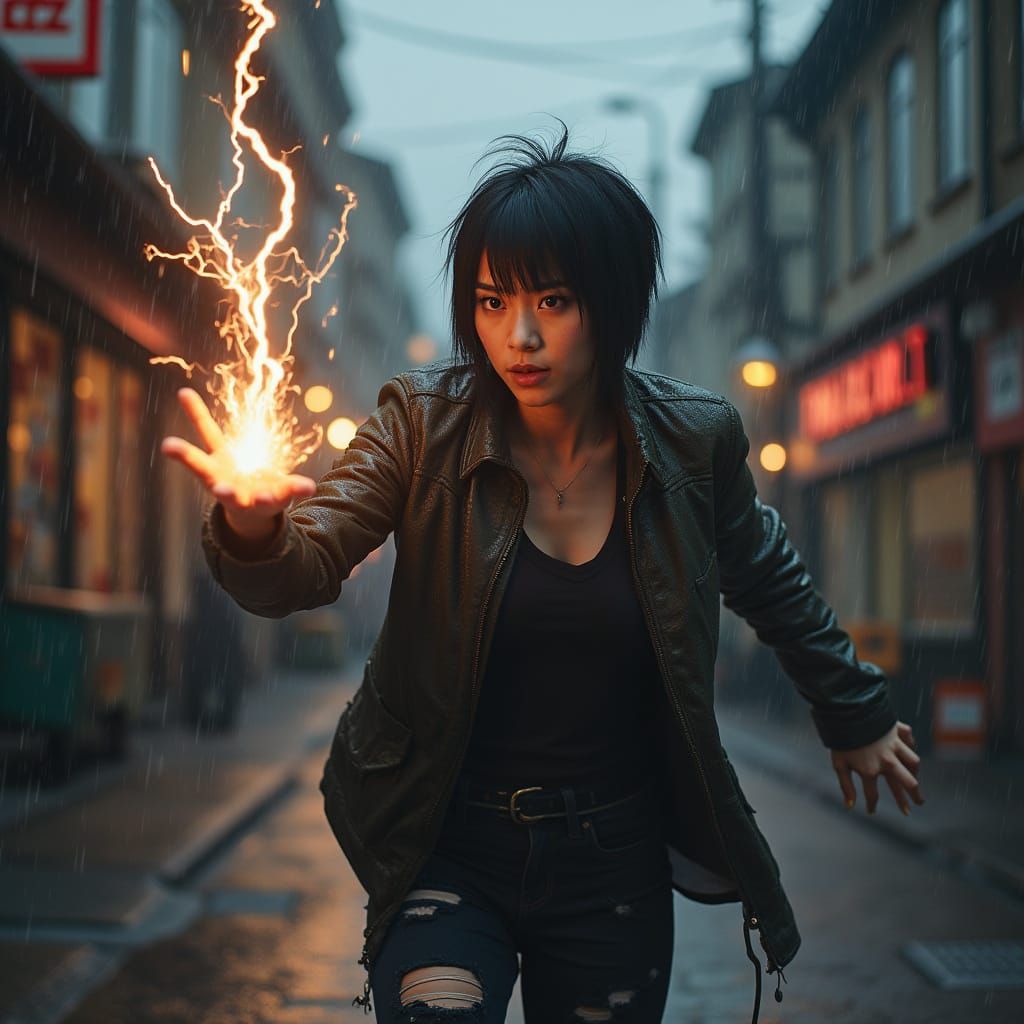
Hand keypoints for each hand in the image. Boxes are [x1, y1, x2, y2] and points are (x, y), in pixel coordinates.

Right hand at [160, 388, 315, 541]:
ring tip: (262, 497)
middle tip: (219, 490)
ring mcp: (251, 497)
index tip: (167, 445)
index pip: (198, 460)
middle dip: (221, 490)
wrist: (252, 512)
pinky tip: (309, 485)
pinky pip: (289, 491)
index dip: (183, 451)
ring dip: (259, 498)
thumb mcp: (216, 448)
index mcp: (214, 469)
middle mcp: (229, 486)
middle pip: (223, 490)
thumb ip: (200, 423)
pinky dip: (299, 487)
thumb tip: (182, 391)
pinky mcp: (276, 499)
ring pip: (259, 500)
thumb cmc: (230, 475)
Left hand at [831, 720, 923, 815]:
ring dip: (915, 772)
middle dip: (914, 796)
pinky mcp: (898, 730)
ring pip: (913, 762)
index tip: (871, 811)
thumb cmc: (840, 738)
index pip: (873, 795)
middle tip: (917, 803)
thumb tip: (850, 805)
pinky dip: (910, 744)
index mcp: (869, 770)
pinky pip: (909, 739)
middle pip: (907, 783)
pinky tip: (909, 749)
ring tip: (915, 779)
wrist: (847, 711)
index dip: (872, 805)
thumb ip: (846, 785)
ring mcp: (894, 745)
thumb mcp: (838, 764)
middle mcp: (887, 760)